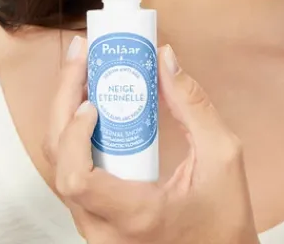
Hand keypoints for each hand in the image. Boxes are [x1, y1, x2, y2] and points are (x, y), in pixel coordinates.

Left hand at [44, 39, 259, 243]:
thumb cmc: (225, 218)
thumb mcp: (222, 156)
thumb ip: (193, 105)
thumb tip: (164, 59)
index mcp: (136, 215)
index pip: (77, 177)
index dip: (73, 134)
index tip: (91, 100)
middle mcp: (106, 230)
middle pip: (59, 166)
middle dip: (62, 103)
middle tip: (80, 57)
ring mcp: (97, 231)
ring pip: (60, 171)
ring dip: (64, 118)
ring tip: (83, 73)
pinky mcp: (98, 224)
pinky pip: (72, 178)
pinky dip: (73, 138)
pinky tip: (89, 105)